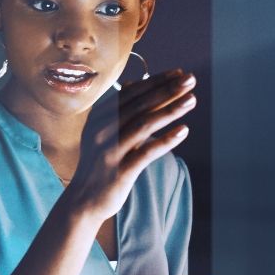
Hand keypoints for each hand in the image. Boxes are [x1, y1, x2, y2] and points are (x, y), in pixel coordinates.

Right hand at [63, 70, 196, 224]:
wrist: (82, 201)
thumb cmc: (99, 165)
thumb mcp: (103, 134)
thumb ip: (120, 110)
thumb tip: (136, 83)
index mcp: (98, 119)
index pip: (130, 93)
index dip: (155, 82)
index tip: (178, 73)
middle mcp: (101, 131)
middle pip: (139, 105)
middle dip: (167, 90)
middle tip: (190, 79)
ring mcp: (109, 151)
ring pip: (144, 124)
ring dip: (170, 110)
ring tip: (192, 100)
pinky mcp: (119, 171)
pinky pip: (146, 152)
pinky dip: (166, 140)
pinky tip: (184, 131)